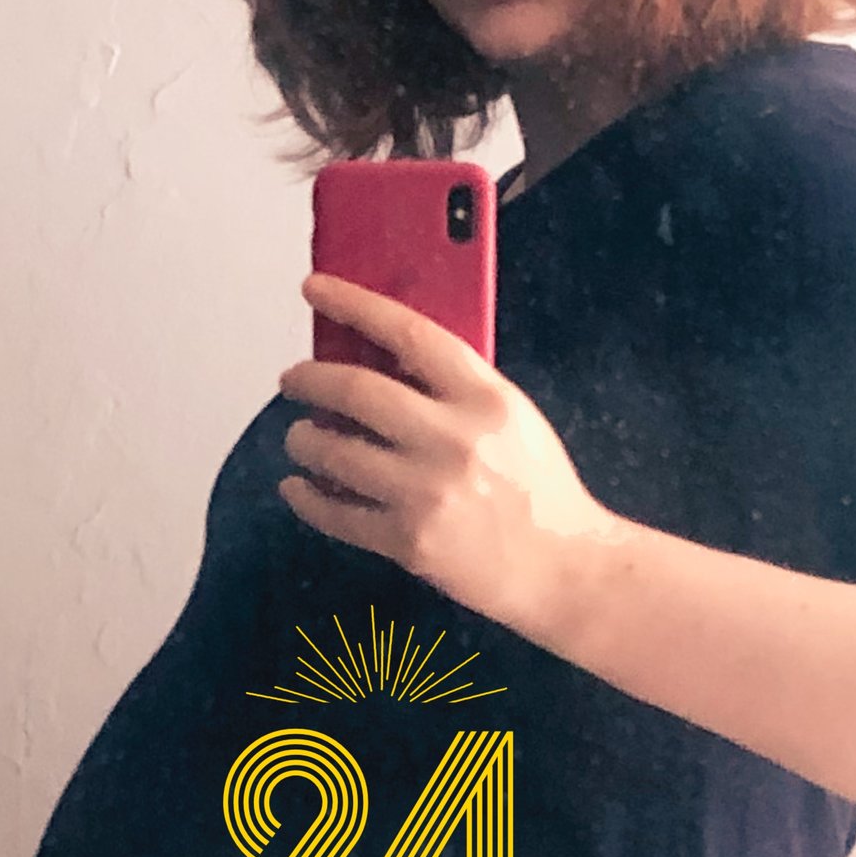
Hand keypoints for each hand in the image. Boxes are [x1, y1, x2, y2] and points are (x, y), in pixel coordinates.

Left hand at [278, 275, 616, 631]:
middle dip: (308, 379)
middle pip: (354, 390)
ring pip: (333, 452)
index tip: (316, 289)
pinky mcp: (408, 542)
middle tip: (293, 379)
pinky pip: (335, 514)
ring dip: (304, 439)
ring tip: (301, 436)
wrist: (562, 567)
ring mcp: (426, 493)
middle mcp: (453, 440)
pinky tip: (298, 487)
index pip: (407, 332)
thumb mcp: (511, 416)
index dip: (354, 304)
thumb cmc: (538, 490)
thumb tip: (379, 355)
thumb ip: (455, 385)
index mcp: (485, 399)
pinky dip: (306, 497)